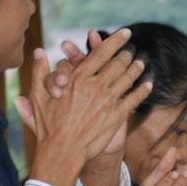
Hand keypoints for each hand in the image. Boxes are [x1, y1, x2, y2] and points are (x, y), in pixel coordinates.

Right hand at [16, 28, 147, 162]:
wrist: (63, 152)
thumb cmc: (49, 126)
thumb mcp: (38, 97)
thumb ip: (39, 71)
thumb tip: (38, 50)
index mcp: (77, 78)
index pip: (101, 53)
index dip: (115, 41)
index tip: (126, 33)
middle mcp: (95, 87)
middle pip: (118, 64)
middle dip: (127, 54)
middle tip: (132, 50)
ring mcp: (107, 102)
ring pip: (127, 79)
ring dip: (136, 69)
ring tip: (141, 63)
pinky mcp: (116, 117)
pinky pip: (134, 99)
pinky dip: (142, 90)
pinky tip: (148, 85)